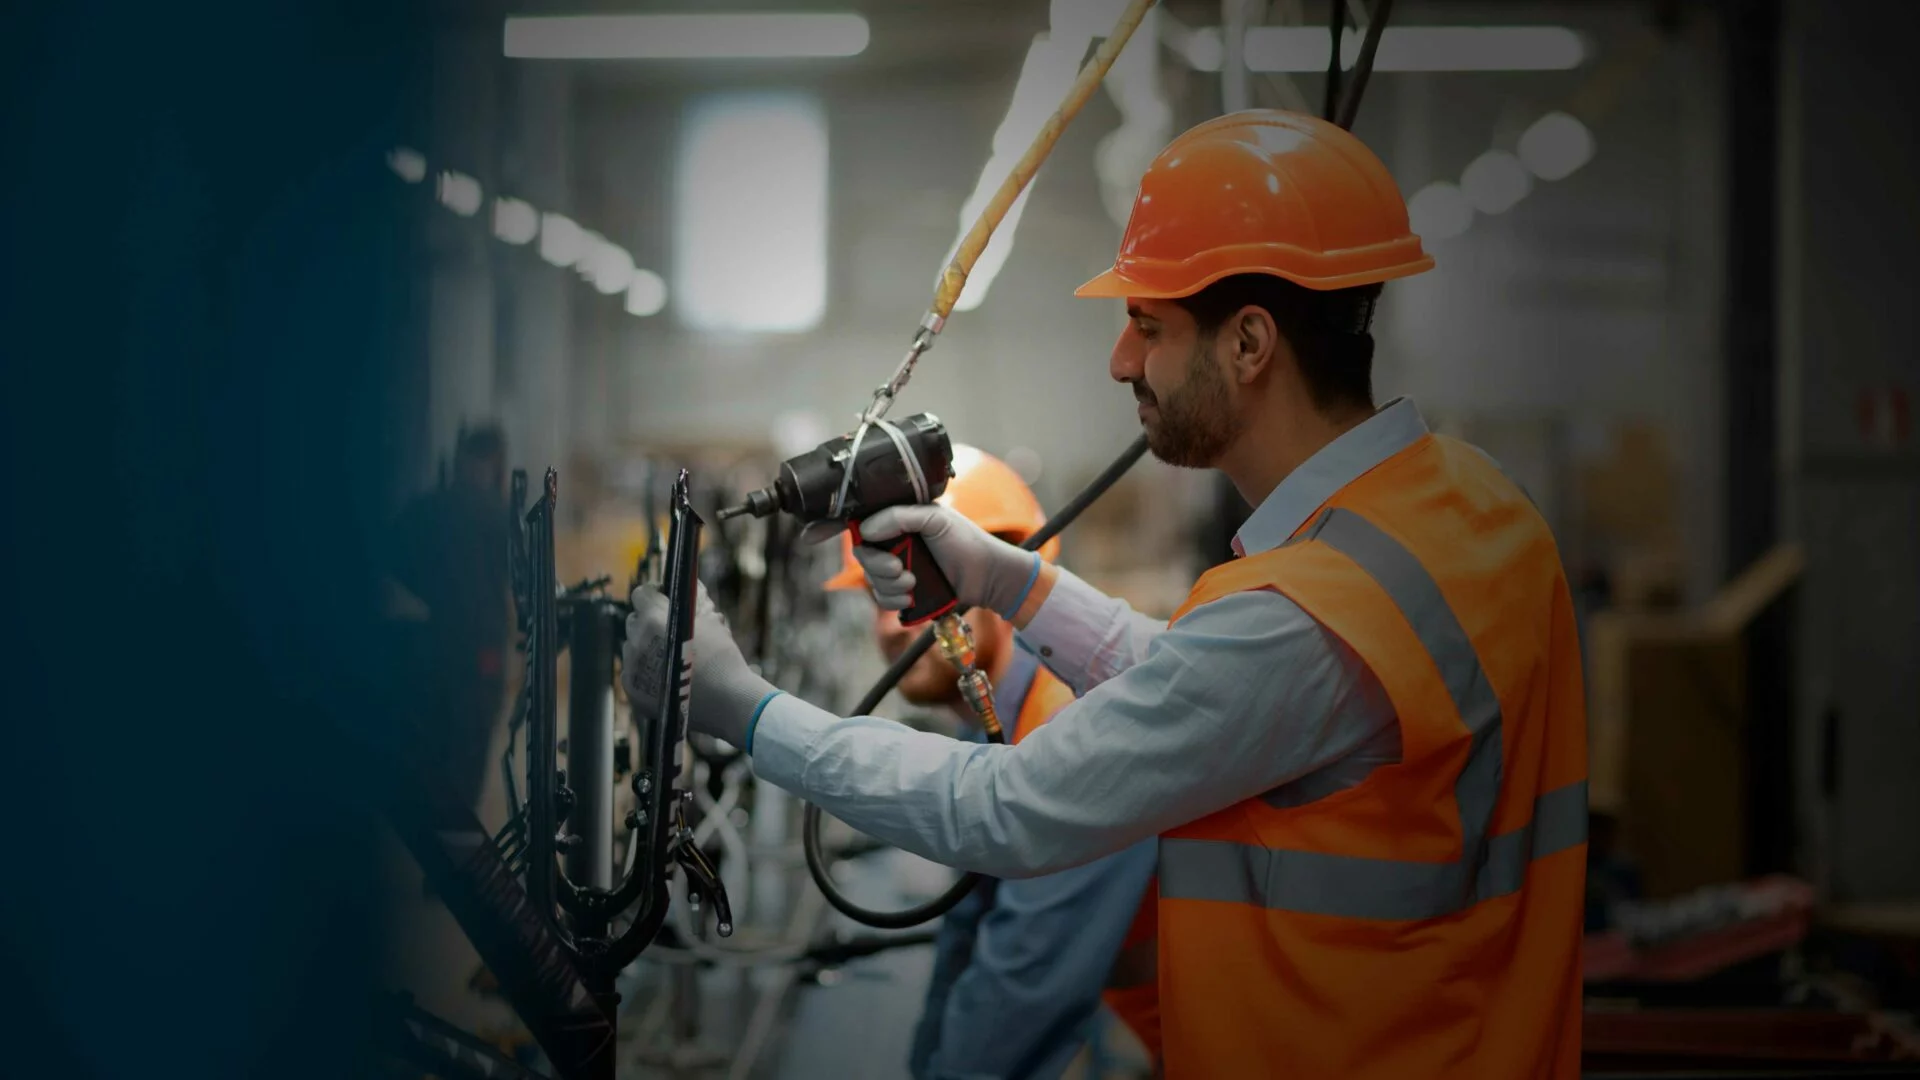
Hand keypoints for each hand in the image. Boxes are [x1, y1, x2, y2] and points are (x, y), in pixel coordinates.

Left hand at [621, 583, 774, 748]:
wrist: (725, 701)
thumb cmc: (722, 659)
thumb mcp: (711, 621)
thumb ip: (690, 607)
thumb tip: (687, 597)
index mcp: (654, 617)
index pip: (641, 594)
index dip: (653, 594)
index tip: (663, 598)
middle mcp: (638, 639)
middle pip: (634, 620)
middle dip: (648, 621)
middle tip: (668, 629)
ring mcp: (633, 665)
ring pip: (632, 647)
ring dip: (645, 646)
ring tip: (669, 657)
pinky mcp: (632, 688)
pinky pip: (632, 671)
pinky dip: (644, 671)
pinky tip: (664, 676)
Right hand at [839, 504, 1039, 617]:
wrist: (989, 576)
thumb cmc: (967, 542)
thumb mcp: (936, 518)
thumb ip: (900, 516)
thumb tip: (867, 529)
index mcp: (897, 518)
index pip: (857, 518)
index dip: (829, 524)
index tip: (809, 535)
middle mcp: (893, 541)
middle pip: (861, 553)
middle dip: (876, 565)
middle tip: (900, 568)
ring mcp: (897, 566)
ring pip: (871, 578)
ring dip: (889, 584)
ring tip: (913, 583)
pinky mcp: (904, 591)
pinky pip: (882, 597)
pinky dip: (894, 599)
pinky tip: (912, 597)